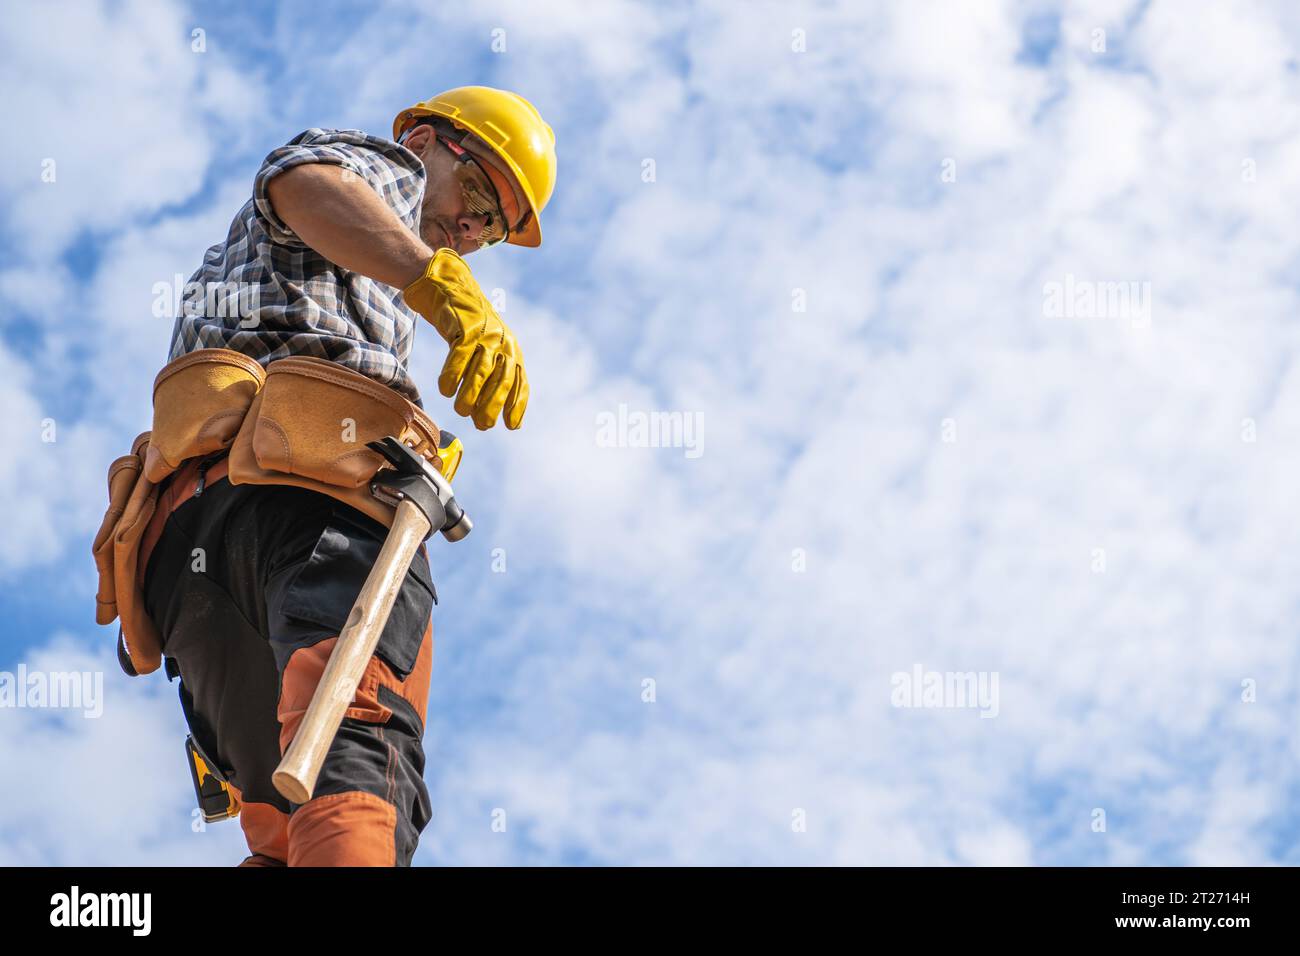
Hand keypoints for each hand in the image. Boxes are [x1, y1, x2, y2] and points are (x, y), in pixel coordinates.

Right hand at [402, 249, 528, 429]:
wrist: (447, 287)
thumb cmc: (465, 326)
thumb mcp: (485, 348)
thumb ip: (490, 376)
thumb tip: (486, 417)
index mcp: (512, 348)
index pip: (520, 381)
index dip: (517, 404)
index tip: (512, 426)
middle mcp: (502, 341)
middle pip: (502, 379)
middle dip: (494, 404)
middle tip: (482, 425)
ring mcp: (484, 333)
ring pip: (480, 370)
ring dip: (471, 394)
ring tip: (462, 411)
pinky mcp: (464, 326)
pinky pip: (459, 355)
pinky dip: (452, 374)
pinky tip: (445, 390)